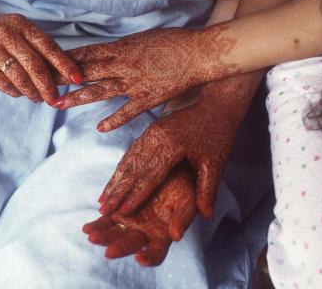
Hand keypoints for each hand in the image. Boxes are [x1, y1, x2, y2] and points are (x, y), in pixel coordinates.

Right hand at [0, 4, 81, 102]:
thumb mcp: (16, 31)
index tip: (78, 79)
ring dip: (32, 92)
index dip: (65, 65)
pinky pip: (3, 83)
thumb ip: (36, 47)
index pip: (49, 47)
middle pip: (36, 66)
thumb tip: (63, 72)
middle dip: (49, 86)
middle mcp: (7, 34)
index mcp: (21, 25)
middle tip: (56, 99)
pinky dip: (14, 91)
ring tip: (39, 99)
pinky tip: (19, 94)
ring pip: (20, 78)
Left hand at [53, 26, 236, 130]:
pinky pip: (127, 111)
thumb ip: (124, 48)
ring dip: (77, 98)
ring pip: (99, 90)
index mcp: (122, 48)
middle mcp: (123, 65)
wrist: (198, 53)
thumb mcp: (144, 39)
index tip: (46, 62)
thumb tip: (109, 52)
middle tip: (40, 83)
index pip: (86, 53)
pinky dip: (113, 120)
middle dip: (62, 77)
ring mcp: (135, 82)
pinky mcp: (148, 97)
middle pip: (86, 71)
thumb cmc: (174, 42)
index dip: (64, 58)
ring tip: (58, 104)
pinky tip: (99, 128)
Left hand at [83, 164, 195, 266]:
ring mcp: (131, 222)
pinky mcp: (119, 210)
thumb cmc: (184, 185)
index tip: (140, 258)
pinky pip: (106, 220)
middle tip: (108, 252)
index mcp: (163, 234)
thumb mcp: (187, 199)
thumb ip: (183, 217)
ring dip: (103, 237)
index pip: (156, 253)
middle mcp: (145, 232)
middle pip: (131, 244)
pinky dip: (97, 225)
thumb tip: (176, 236)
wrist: (171, 167)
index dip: (149, 258)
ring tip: (91, 236)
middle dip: (119, 248)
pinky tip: (87, 228)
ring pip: (114, 234)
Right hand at [98, 79, 250, 218]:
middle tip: (103, 210)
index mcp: (171, 145)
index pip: (149, 175)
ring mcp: (151, 132)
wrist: (216, 104)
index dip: (135, 195)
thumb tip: (207, 216)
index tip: (121, 212)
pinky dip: (122, 167)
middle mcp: (156, 137)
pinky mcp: (151, 129)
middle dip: (117, 191)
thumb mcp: (216, 163)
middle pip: (133, 168)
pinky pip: (132, 151)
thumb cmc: (218, 134)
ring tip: (102, 198)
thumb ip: (208, 190)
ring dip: (115, 180)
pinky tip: (115, 180)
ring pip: (128, 159)